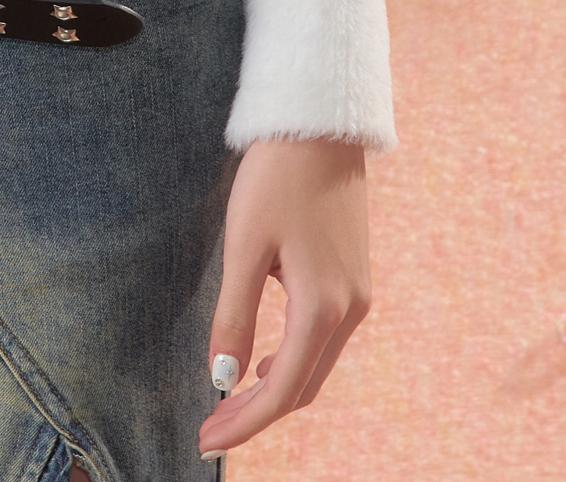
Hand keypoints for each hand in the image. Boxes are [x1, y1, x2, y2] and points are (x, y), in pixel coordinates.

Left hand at [194, 136, 369, 459]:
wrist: (320, 124)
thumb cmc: (277, 177)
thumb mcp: (245, 244)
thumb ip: (234, 314)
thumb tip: (222, 377)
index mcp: (324, 306)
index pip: (282, 390)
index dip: (244, 422)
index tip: (206, 441)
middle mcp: (351, 309)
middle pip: (304, 386)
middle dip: (257, 413)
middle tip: (211, 426)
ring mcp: (359, 294)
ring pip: (316, 365)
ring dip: (275, 389)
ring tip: (229, 400)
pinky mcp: (355, 277)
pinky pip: (324, 339)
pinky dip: (293, 360)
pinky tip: (263, 359)